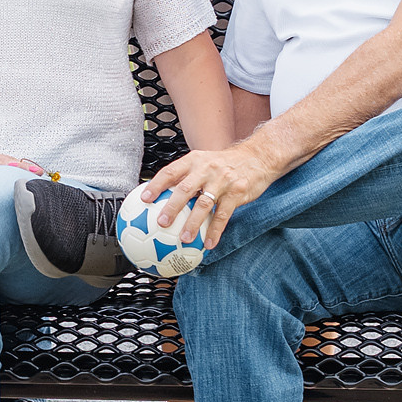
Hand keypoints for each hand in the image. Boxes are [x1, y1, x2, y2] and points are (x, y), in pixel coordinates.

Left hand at [140, 142, 283, 251]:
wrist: (257, 157)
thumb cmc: (224, 163)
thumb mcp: (204, 161)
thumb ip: (186, 175)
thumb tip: (160, 195)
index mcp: (194, 160)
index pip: (171, 171)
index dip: (156, 185)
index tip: (144, 199)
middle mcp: (207, 168)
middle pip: (185, 189)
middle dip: (171, 207)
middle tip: (161, 223)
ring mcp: (222, 180)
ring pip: (204, 204)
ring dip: (193, 224)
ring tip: (184, 239)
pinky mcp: (237, 193)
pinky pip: (223, 215)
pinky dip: (215, 231)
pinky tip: (209, 243)